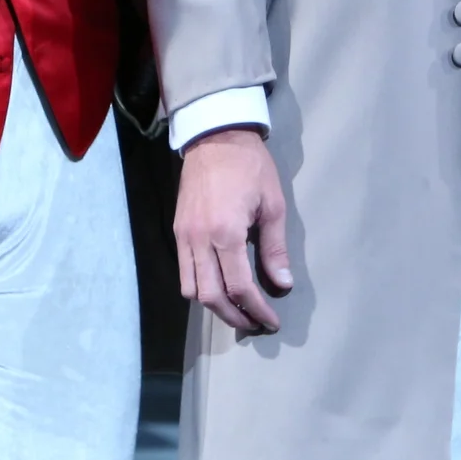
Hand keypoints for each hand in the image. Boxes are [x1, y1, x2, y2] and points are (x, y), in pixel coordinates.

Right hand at [174, 126, 291, 333]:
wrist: (215, 136)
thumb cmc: (250, 167)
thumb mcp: (273, 205)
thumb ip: (275, 248)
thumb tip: (283, 284)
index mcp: (226, 234)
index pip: (240, 287)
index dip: (257, 309)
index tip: (271, 320)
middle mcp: (199, 240)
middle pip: (210, 296)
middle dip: (234, 316)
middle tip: (254, 323)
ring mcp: (184, 236)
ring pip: (190, 288)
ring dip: (213, 305)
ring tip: (235, 309)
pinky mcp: (177, 230)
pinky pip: (183, 270)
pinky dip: (198, 286)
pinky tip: (217, 286)